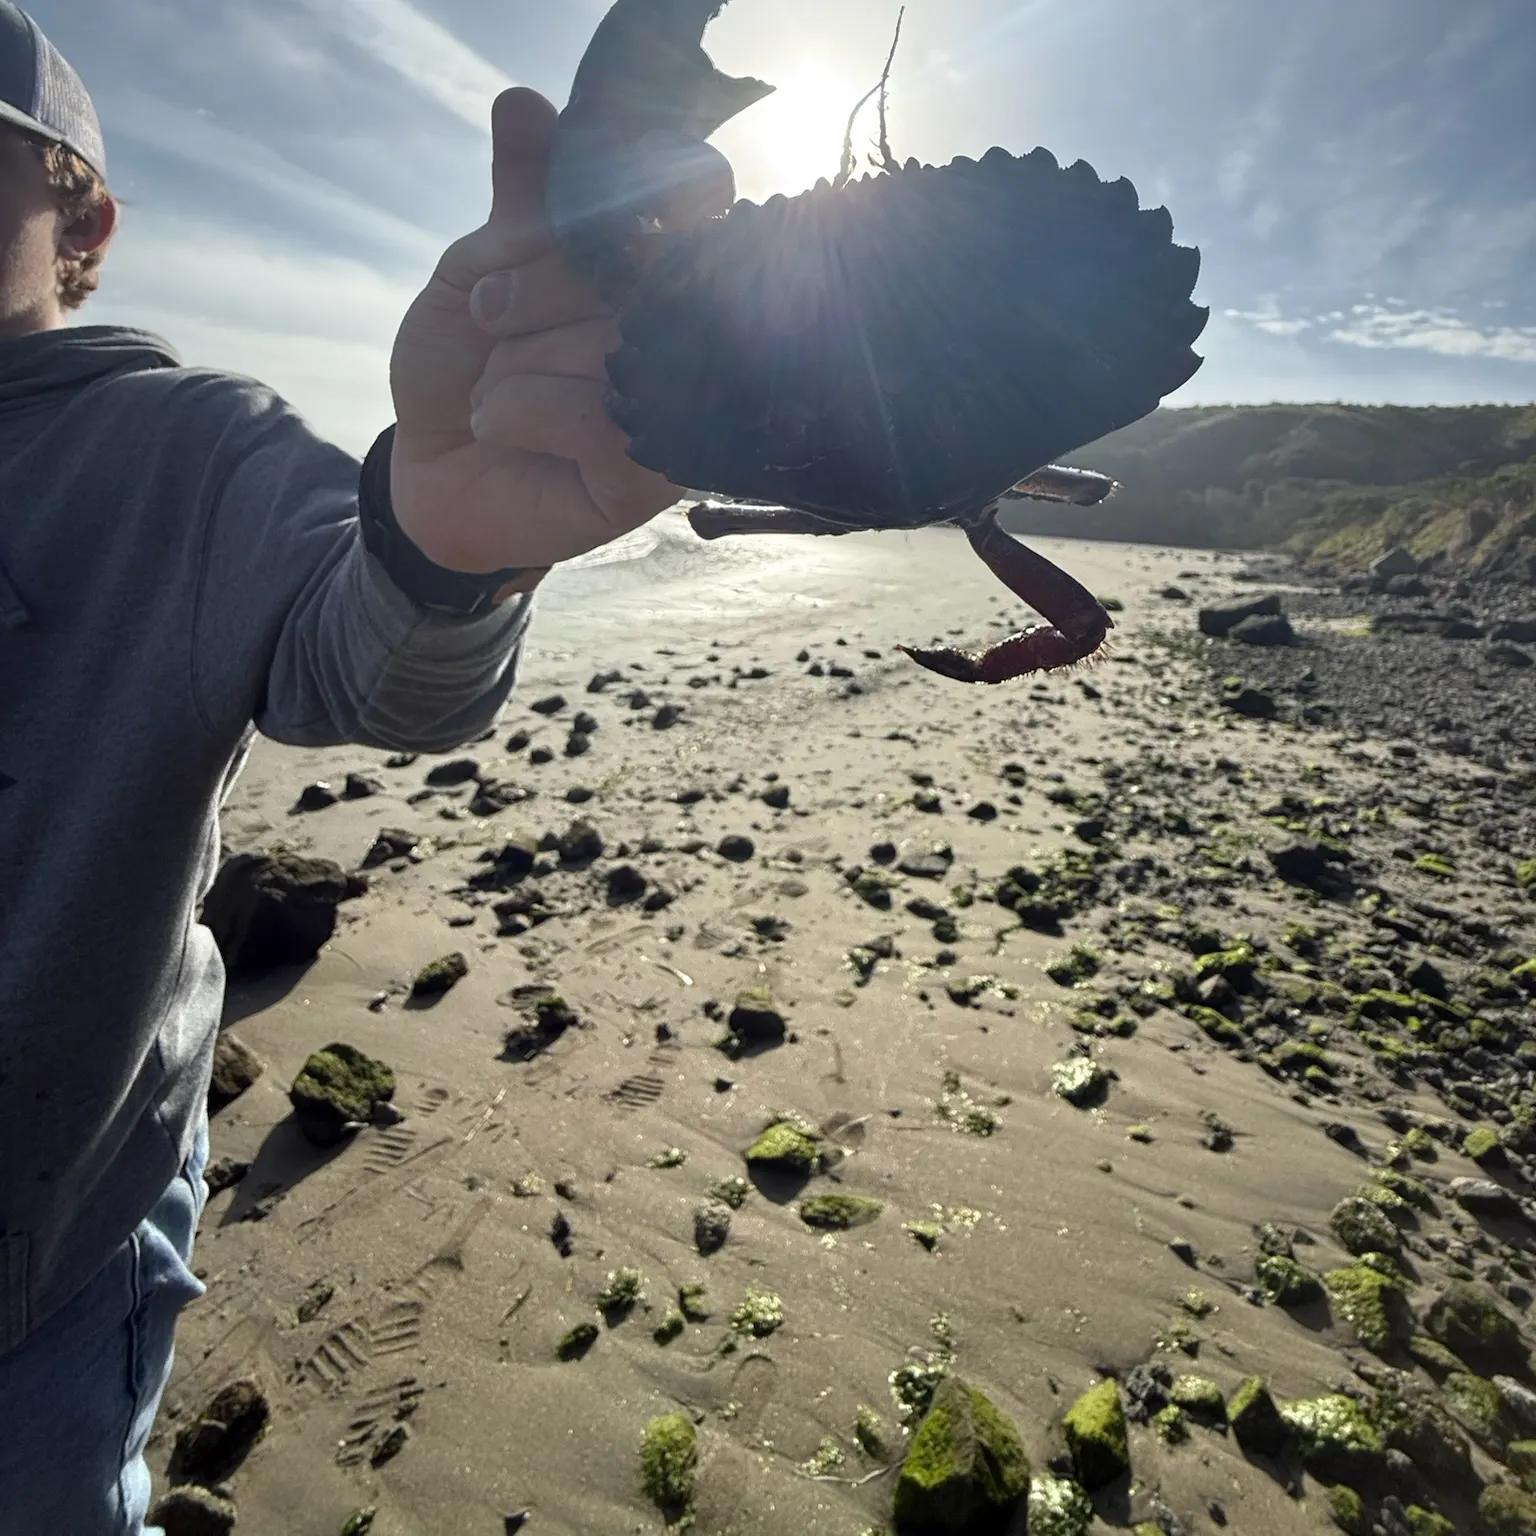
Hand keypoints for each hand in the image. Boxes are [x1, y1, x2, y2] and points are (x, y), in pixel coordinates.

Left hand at [388, 88, 695, 591]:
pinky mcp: (654, 477)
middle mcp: (684, 333)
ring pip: (606, 344)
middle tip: (492, 319)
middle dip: (532, 288)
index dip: (631, 189)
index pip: (692, 191)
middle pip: (639, 266)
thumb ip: (518, 200)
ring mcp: (676, 406)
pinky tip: (499, 427)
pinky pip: (592, 416)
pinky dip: (518, 412)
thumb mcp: (480, 268)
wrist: (431, 467)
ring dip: (514, 362)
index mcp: (657, 266)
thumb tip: (524, 103)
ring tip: (494, 388)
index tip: (550, 225)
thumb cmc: (466, 365)